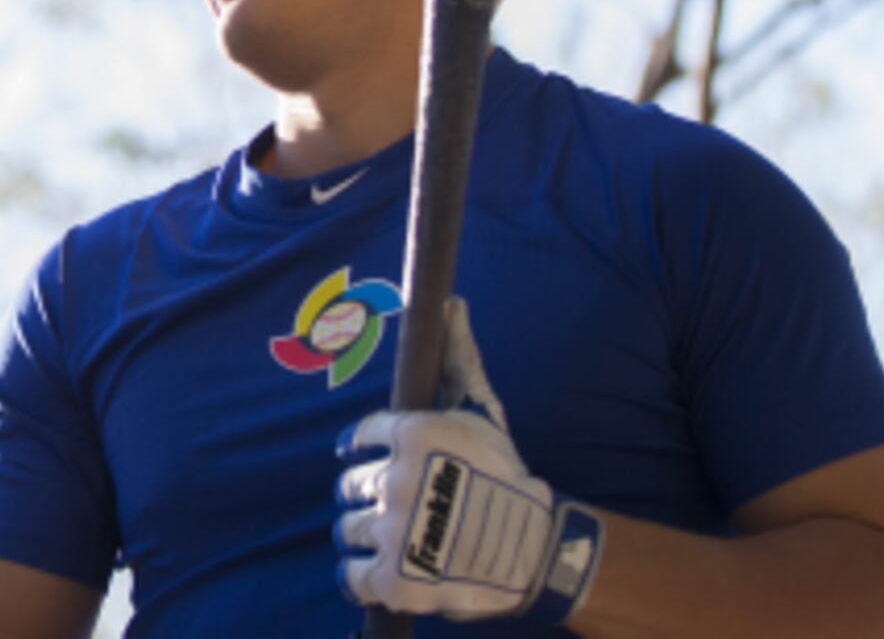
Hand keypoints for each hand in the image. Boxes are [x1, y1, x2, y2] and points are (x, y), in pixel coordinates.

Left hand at [333, 298, 603, 624]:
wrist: (535, 549)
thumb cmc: (509, 474)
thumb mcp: (484, 412)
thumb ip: (460, 361)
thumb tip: (452, 303)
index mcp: (412, 436)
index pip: (360, 436)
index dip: (361, 447)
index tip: (363, 454)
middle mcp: (396, 481)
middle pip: (350, 486)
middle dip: (367, 493)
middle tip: (394, 503)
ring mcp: (391, 532)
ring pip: (347, 529)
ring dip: (364, 532)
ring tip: (393, 537)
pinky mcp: (390, 579)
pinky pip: (350, 576)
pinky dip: (359, 576)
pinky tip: (378, 571)